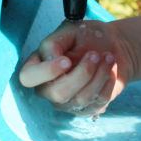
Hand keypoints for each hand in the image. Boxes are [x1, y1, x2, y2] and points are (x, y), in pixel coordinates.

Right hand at [17, 19, 133, 115]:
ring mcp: (67, 102)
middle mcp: (48, 88)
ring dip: (100, 75)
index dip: (47, 72)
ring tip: (108, 57)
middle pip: (58, 93)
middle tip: (95, 54)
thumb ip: (54, 44)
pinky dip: (108, 83)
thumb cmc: (87, 37)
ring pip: (81, 99)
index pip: (28, 78)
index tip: (67, 60)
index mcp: (37, 67)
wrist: (112, 47)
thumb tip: (49, 59)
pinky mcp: (86, 109)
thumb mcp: (69, 31)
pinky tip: (111, 69)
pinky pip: (98, 102)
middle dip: (82, 73)